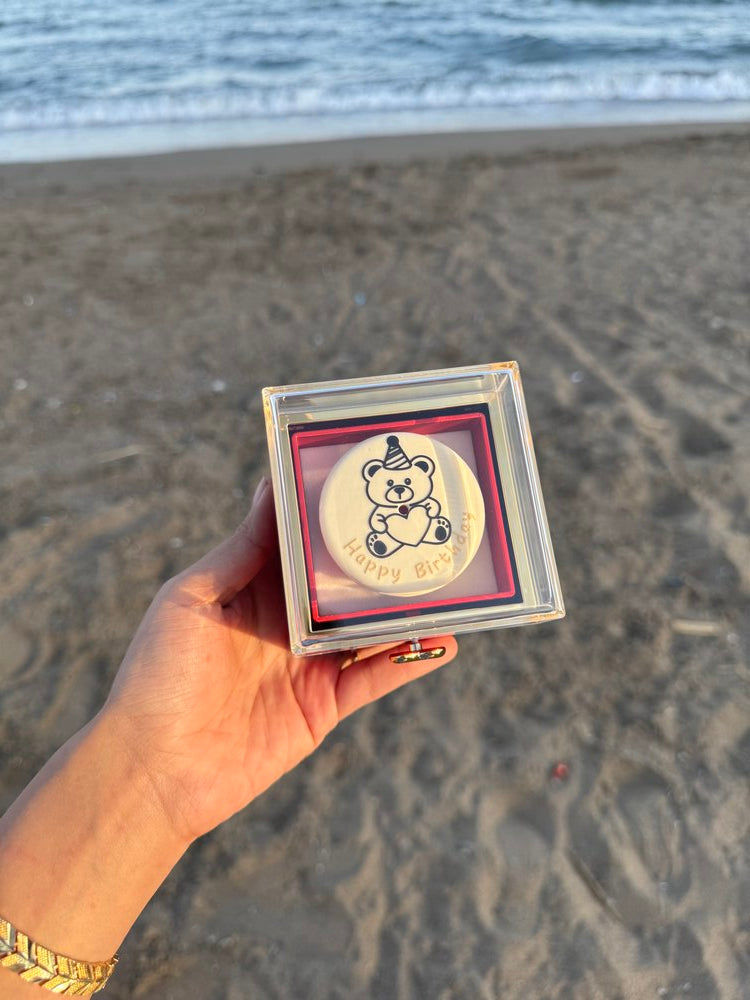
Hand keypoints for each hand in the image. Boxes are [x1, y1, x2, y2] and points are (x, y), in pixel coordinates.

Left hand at [105, 479, 456, 844]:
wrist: (155, 769)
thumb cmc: (159, 676)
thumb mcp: (191, 600)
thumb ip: (240, 552)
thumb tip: (271, 488)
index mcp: (252, 591)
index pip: (301, 547)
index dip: (330, 519)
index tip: (365, 485)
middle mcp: (286, 623)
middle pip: (343, 586)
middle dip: (378, 561)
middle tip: (422, 528)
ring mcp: (308, 666)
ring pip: (368, 630)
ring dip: (404, 610)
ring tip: (446, 582)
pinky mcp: (324, 707)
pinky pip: (374, 679)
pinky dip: (410, 661)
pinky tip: (445, 642)